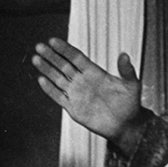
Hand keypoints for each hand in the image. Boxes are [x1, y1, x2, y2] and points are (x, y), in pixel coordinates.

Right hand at [33, 38, 144, 152]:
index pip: (76, 57)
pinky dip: (50, 89)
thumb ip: (127, 71)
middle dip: (51, 56)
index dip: (65, 49)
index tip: (53, 41)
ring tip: (36, 59)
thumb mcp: (132, 85)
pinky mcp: (73, 108)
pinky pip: (59, 96)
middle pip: (63, 65)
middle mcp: (83, 81)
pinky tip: (41, 80)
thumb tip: (124, 55)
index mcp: (94, 73)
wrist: (125, 125)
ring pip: (58, 79)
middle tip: (39, 46)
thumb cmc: (130, 104)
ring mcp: (77, 94)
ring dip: (47, 69)